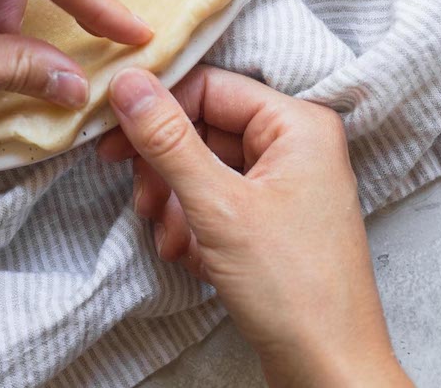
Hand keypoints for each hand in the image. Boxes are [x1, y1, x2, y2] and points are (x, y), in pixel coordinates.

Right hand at [99, 66, 411, 387]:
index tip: (112, 136)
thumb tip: (128, 82)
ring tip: (168, 238)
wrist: (328, 374)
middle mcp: (295, 144)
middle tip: (140, 198)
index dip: (158, 109)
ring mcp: (285, 183)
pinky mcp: (272, 218)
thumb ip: (168, 140)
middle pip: (204, 127)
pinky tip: (188, 254)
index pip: (210, 87)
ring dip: (175, 201)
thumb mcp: (217, 207)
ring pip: (205, 166)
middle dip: (166, 167)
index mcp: (297, 124)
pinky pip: (217, 198)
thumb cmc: (291, 289)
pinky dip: (192, 223)